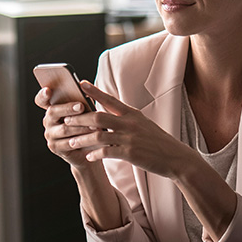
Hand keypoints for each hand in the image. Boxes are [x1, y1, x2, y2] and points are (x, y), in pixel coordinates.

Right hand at [35, 87, 101, 167]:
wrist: (89, 148)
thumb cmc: (87, 124)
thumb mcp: (84, 111)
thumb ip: (81, 101)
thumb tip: (84, 87)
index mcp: (53, 108)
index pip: (41, 99)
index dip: (43, 95)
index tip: (48, 90)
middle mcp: (48, 120)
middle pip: (53, 112)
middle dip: (68, 108)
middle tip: (81, 106)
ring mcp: (50, 134)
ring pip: (64, 129)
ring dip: (80, 126)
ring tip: (94, 125)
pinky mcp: (55, 147)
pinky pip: (67, 143)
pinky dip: (81, 140)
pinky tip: (91, 138)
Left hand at [63, 81, 195, 178]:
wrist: (175, 157)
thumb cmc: (157, 141)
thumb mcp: (143, 124)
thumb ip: (126, 118)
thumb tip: (108, 113)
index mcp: (132, 113)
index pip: (109, 99)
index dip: (94, 92)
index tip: (80, 84)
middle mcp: (130, 123)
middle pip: (98, 116)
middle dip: (80, 119)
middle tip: (66, 121)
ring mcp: (130, 138)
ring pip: (98, 135)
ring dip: (82, 139)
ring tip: (72, 142)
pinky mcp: (130, 153)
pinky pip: (107, 152)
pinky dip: (95, 154)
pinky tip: (89, 156)